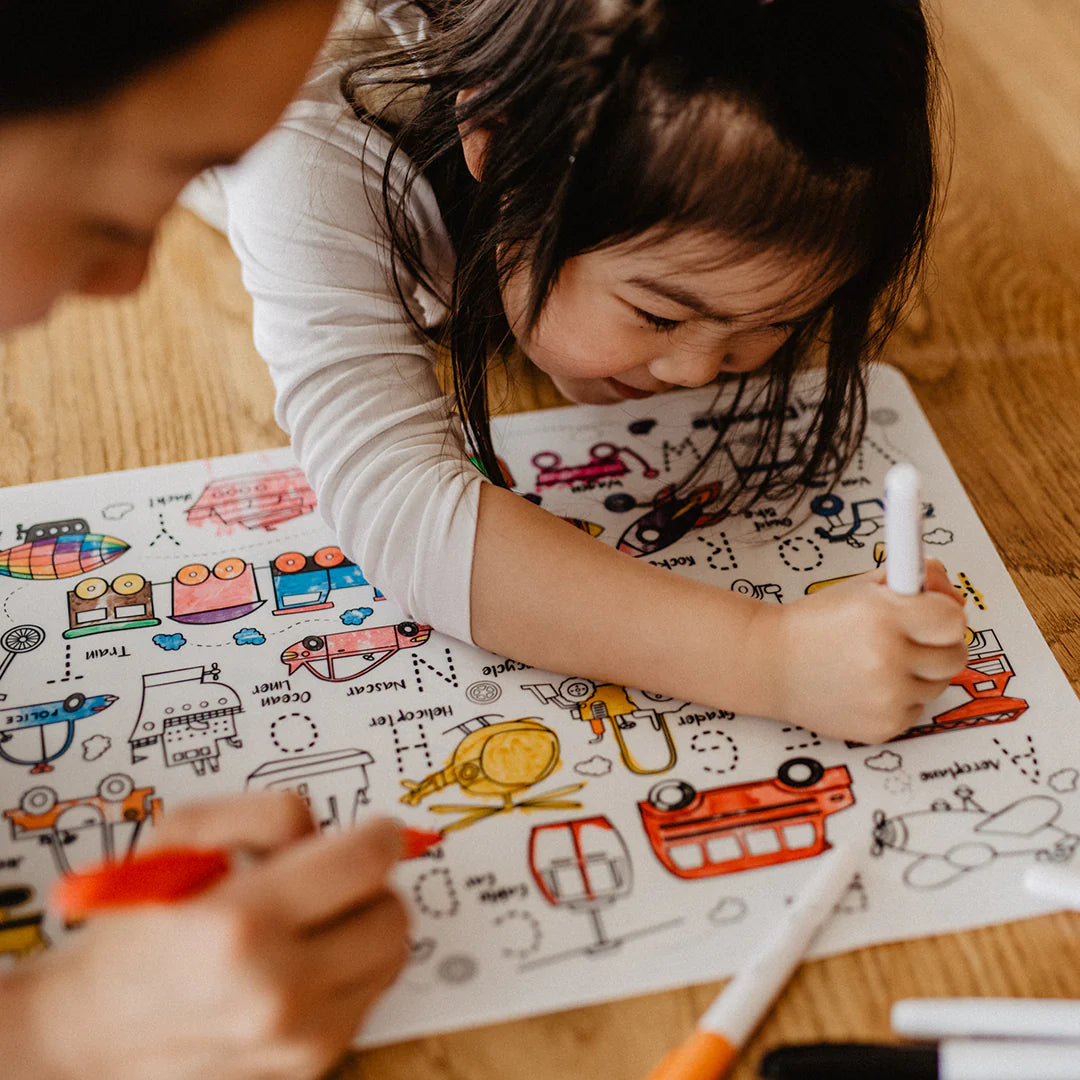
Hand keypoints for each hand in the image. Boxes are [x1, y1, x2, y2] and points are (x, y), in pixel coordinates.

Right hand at [21, 791, 407, 1079]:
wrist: (90, 1036)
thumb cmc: (135, 929)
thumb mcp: (180, 839)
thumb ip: (265, 814)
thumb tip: (334, 829)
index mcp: (242, 923)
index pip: (367, 861)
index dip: (379, 835)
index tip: (375, 831)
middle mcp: (277, 990)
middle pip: (393, 913)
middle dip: (371, 885)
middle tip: (334, 879)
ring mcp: (298, 1040)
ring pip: (392, 958)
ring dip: (366, 929)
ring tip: (314, 924)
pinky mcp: (307, 1067)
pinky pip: (368, 999)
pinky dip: (350, 973)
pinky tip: (301, 966)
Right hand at [755, 557, 967, 742]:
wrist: (768, 664)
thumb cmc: (812, 624)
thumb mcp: (858, 589)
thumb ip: (908, 581)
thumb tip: (946, 589)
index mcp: (883, 616)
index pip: (954, 619)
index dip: (943, 614)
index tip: (930, 613)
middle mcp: (887, 658)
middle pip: (956, 656)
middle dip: (938, 644)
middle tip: (911, 638)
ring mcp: (886, 697)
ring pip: (938, 685)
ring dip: (919, 673)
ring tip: (880, 661)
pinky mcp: (883, 726)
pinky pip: (917, 710)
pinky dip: (900, 698)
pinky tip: (869, 684)